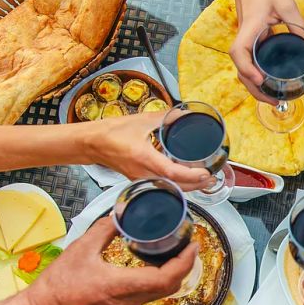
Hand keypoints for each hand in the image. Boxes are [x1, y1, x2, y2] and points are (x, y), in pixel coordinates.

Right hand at [22, 217, 197, 304]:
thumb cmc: (59, 284)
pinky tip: (156, 267)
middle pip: (169, 287)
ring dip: (173, 275)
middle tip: (190, 247)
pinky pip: (148, 296)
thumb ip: (105, 229)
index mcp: (121, 286)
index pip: (165, 278)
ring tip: (177, 254)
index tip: (192, 246)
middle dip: (185, 267)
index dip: (184, 263)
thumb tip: (121, 215)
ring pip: (160, 293)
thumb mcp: (81, 248)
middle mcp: (128, 301)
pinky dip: (159, 281)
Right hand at [84, 112, 212, 190]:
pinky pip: (162, 187)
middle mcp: (142, 173)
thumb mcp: (141, 120)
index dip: (191, 175)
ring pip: (169, 189)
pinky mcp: (139, 181)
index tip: (206, 173)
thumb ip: (166, 117)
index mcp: (144, 157)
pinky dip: (176, 185)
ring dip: (187, 187)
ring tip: (203, 180)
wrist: (91, 144)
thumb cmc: (112, 132)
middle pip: (174, 186)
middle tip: (212, 177)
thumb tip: (185, 114)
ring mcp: (140, 180)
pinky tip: (185, 180)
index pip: (171, 172)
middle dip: (196, 185)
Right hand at [229, 0, 303, 103]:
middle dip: (254, 88)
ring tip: (272, 97)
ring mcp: (246, 40)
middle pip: (240, 69)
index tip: (261, 80)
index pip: (239, 52)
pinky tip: (269, 81)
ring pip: (244, 68)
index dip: (247, 69)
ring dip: (254, 85)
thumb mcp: (285, 4)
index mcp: (250, 27)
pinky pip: (250, 61)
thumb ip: (300, 25)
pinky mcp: (250, 40)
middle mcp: (244, 37)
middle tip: (273, 101)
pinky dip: (256, 75)